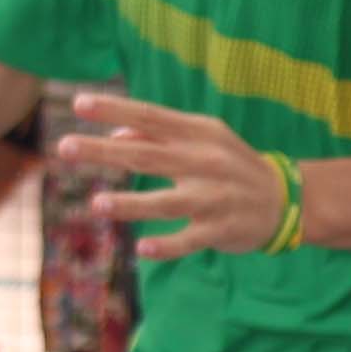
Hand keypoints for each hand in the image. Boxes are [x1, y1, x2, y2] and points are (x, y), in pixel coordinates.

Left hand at [58, 88, 287, 257]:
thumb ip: (158, 134)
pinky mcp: (221, 230)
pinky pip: (191, 239)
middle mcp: (205, 161)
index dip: (114, 109)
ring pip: (168, 202)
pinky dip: (168, 245)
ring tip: (96, 205)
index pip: (150, 116)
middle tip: (65, 147)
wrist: (285, 199)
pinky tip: (143, 248)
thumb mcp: (201, 139)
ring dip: (132, 205)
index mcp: (198, 133)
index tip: (78, 103)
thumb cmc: (229, 164)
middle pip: (148, 155)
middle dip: (105, 152)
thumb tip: (114, 134)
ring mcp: (214, 197)